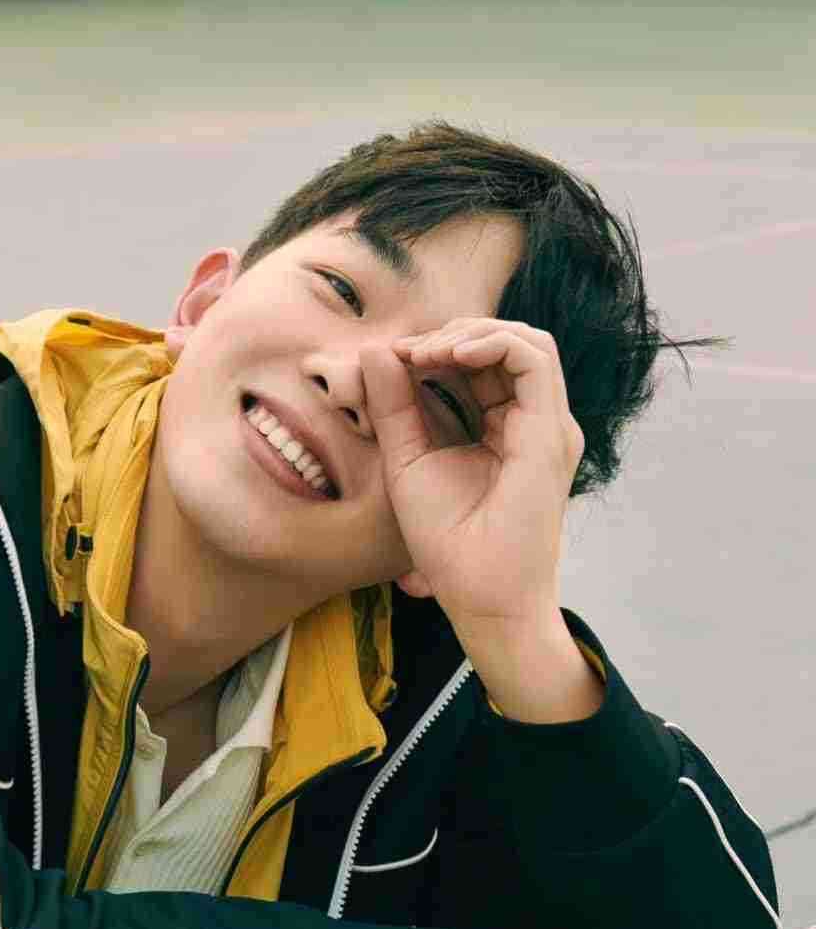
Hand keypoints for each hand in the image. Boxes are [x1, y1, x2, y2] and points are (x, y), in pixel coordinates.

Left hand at [360, 320, 583, 631]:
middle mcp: (534, 423)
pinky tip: (449, 355)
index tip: (392, 360)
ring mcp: (547, 426)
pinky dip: (492, 343)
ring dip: (471, 333)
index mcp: (506, 430)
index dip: (437, 350)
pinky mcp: (550, 431)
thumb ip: (395, 407)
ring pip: (526, 342)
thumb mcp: (408, 460)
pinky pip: (534, 358)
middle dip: (453, 335)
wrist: (480, 595)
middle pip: (505, 347)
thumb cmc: (448, 545)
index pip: (481, 366)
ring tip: (426, 352)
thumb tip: (377, 349)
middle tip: (407, 351)